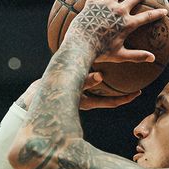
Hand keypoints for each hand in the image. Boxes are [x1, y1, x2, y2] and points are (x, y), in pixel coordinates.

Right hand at [15, 72, 139, 110]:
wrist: (30, 102)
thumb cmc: (48, 98)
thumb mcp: (67, 88)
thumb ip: (85, 81)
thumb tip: (100, 75)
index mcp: (86, 102)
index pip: (110, 103)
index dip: (125, 99)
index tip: (138, 94)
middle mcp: (84, 100)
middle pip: (108, 98)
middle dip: (122, 93)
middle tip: (136, 86)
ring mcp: (77, 97)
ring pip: (98, 92)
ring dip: (108, 85)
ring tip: (119, 74)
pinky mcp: (70, 91)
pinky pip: (86, 85)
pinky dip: (93, 77)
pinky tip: (96, 65)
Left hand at [65, 0, 167, 62]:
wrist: (82, 47)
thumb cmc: (100, 53)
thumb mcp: (120, 56)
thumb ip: (137, 56)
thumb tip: (152, 58)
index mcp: (126, 24)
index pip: (146, 17)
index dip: (156, 14)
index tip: (164, 10)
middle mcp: (119, 11)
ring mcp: (106, 5)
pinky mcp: (92, 3)